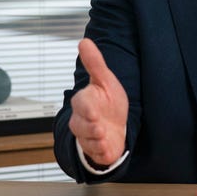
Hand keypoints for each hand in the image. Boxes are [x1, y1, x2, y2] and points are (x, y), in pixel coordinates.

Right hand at [68, 38, 128, 165]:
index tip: (92, 108)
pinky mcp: (97, 151)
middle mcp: (83, 121)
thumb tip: (84, 41)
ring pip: (87, 140)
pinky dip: (101, 152)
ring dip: (96, 139)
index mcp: (84, 102)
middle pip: (80, 124)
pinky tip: (107, 147)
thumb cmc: (109, 103)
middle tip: (99, 125)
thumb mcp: (105, 80)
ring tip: (104, 135)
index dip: (86, 106)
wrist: (116, 127)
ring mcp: (89, 137)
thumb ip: (95, 63)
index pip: (81, 103)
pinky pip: (96, 154)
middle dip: (90, 125)